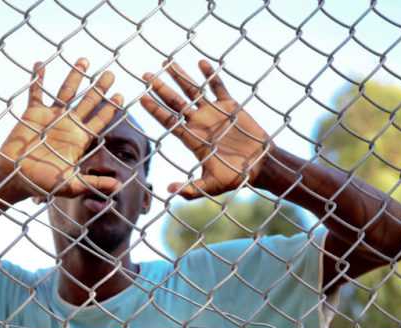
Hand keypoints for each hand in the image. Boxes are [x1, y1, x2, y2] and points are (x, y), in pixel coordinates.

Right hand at [0, 58, 122, 198]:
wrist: (15, 179)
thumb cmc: (42, 184)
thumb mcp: (71, 186)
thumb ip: (94, 183)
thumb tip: (118, 187)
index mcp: (79, 140)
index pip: (99, 121)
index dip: (110, 109)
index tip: (120, 96)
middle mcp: (67, 125)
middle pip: (87, 102)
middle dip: (99, 88)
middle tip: (110, 74)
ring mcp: (50, 117)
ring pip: (65, 92)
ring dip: (74, 77)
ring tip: (84, 60)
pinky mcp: (32, 114)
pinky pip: (36, 93)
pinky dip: (38, 79)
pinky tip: (41, 64)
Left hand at [141, 59, 270, 198]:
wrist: (259, 166)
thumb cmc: (235, 178)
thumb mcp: (210, 186)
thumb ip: (191, 190)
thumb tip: (169, 191)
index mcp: (191, 139)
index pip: (168, 121)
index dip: (155, 110)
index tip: (141, 97)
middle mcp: (199, 123)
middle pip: (175, 102)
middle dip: (160, 88)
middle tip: (144, 75)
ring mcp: (213, 113)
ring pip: (193, 91)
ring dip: (180, 76)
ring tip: (166, 62)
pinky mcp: (230, 107)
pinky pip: (218, 87)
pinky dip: (211, 75)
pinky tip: (201, 63)